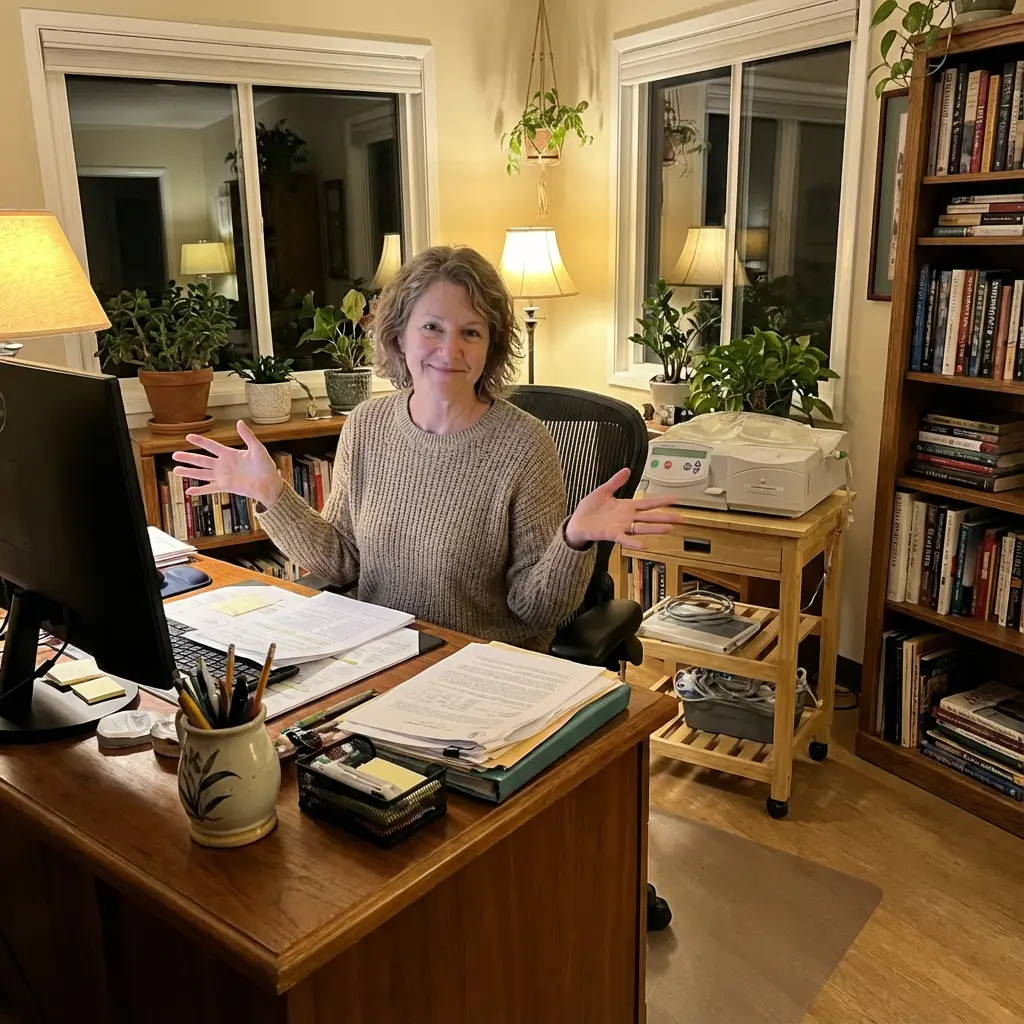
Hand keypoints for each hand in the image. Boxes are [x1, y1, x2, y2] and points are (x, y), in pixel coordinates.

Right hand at [171, 420, 283, 507]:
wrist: (270, 484)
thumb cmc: (266, 466)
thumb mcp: (257, 448)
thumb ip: (247, 436)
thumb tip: (239, 422)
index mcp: (229, 454)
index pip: (211, 446)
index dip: (199, 441)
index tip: (188, 436)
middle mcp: (223, 465)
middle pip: (202, 460)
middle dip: (188, 458)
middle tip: (175, 455)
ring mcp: (223, 476)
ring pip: (202, 474)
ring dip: (189, 472)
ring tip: (176, 470)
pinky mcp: (225, 486)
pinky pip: (209, 489)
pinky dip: (199, 491)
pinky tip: (188, 491)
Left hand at [565, 468, 681, 549]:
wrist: (576, 522)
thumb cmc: (589, 509)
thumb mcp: (603, 491)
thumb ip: (616, 481)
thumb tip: (626, 470)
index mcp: (626, 506)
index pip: (647, 503)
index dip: (661, 501)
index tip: (675, 499)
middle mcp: (627, 517)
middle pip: (650, 517)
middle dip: (666, 517)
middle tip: (681, 519)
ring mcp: (621, 526)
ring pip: (642, 527)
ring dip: (656, 528)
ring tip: (669, 529)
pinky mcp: (612, 534)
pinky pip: (625, 538)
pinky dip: (634, 542)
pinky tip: (644, 545)